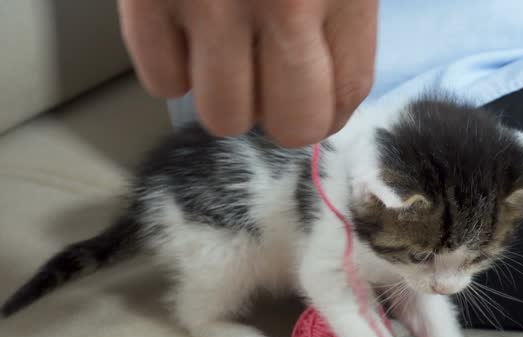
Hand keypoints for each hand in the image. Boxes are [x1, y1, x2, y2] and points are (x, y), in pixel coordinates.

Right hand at [118, 0, 377, 145]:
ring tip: (226, 61)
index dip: (329, 113)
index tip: (317, 108)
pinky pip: (163, 82)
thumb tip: (327, 90)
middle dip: (284, 119)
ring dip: (228, 100)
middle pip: (292, 125)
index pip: (346, 94)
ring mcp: (212, 5)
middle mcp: (283, 6)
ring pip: (224, 117)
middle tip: (271, 87)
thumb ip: (338, 17)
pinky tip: (184, 40)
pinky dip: (173, 71)